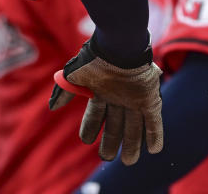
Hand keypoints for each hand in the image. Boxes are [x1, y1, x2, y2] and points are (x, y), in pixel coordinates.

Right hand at [50, 35, 163, 164]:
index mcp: (102, 93)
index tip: (87, 141)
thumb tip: (52, 108)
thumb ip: (63, 92)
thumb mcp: (74, 75)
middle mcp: (119, 98)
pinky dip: (155, 135)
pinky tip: (154, 150)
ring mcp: (135, 99)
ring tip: (130, 161)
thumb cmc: (97, 58)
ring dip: (134, 144)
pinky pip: (154, 120)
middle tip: (108, 158)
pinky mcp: (150, 99)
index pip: (95, 117)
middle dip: (112, 143)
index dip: (90, 129)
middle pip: (116, 126)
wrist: (120, 46)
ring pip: (135, 127)